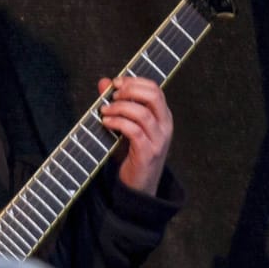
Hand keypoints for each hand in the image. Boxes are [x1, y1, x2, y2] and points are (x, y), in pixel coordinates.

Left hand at [98, 76, 172, 194]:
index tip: (116, 82)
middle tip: (112, 95)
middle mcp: (165, 126)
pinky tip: (106, 122)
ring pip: (142, 113)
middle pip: (154, 96)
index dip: (135, 82)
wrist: (138, 186)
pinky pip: (134, 131)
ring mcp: (158, 140)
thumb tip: (103, 82)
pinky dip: (118, 123)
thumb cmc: (131, 153)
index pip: (155, 89)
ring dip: (120, 108)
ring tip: (104, 111)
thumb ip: (116, 103)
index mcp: (163, 116)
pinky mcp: (148, 153)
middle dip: (130, 90)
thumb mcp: (124, 125)